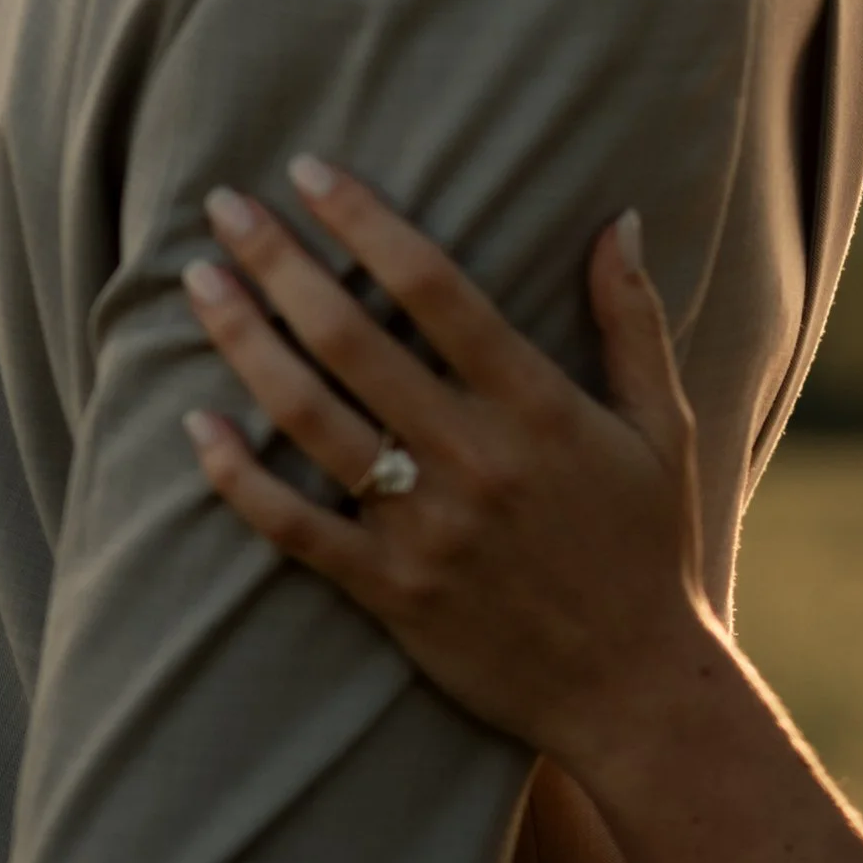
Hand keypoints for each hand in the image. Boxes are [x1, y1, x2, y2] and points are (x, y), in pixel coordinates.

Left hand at [181, 162, 720, 784]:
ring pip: (310, 419)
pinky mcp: (390, 592)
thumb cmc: (652, 550)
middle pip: (352, 339)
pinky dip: (237, 478)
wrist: (634, 690)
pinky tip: (196, 426)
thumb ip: (633, 322)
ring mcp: (426, 529)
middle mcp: (475, 459)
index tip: (311, 172)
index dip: (367, 222)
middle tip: (223, 207)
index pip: (436, 289)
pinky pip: (293, 528)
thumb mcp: (666, 430)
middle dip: (279, 262)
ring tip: (201, 285)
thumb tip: (621, 218)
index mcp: (540, 408)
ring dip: (245, 344)